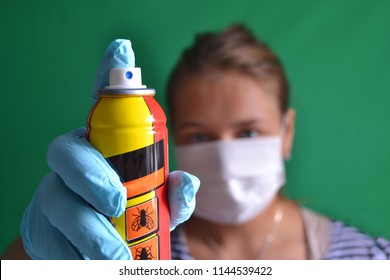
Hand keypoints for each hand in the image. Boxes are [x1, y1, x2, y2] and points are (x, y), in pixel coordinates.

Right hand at [20, 39, 199, 258]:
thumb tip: (187, 183)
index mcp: (103, 148)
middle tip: (117, 203)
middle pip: (68, 153)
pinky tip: (90, 260)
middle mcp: (74, 163)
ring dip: (86, 229)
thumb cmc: (126, 219)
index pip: (101, 106)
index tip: (122, 50)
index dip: (107, 74)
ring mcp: (53, 193)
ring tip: (114, 254)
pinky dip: (72, 251)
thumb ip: (172, 194)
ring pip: (58, 200)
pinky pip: (51, 236)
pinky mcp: (39, 226)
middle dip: (92, 175)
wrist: (89, 252)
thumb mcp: (155, 205)